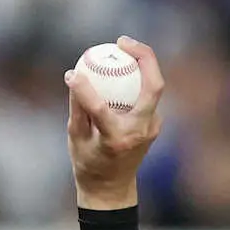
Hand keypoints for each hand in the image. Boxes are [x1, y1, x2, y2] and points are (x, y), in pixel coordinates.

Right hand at [65, 36, 164, 209]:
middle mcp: (140, 132)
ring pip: (155, 87)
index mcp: (116, 140)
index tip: (74, 71)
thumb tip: (73, 76)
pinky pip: (148, 95)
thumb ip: (77, 109)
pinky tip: (125, 66)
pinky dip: (137, 78)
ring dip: (144, 63)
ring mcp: (152, 128)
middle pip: (153, 86)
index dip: (86, 88)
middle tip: (122, 42)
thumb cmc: (88, 163)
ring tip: (125, 46)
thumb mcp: (75, 139)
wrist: (112, 188)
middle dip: (143, 57)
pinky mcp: (155, 124)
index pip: (101, 108)